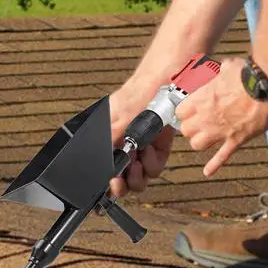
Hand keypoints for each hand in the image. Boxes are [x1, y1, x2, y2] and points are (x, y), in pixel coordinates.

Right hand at [108, 81, 174, 197]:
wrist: (168, 81)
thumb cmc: (141, 90)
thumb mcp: (121, 114)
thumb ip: (110, 136)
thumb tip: (99, 157)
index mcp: (109, 136)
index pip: (103, 166)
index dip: (104, 181)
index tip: (106, 187)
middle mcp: (124, 144)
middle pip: (120, 177)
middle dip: (121, 182)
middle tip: (119, 182)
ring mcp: (141, 146)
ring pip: (138, 176)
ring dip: (138, 172)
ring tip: (137, 161)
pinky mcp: (158, 147)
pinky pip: (154, 166)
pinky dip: (153, 162)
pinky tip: (150, 150)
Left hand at [175, 56, 267, 176]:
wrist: (266, 88)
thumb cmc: (247, 75)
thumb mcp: (228, 66)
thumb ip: (222, 71)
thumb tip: (226, 68)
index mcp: (201, 98)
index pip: (179, 111)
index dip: (183, 110)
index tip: (188, 108)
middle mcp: (206, 117)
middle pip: (186, 130)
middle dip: (189, 127)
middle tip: (197, 122)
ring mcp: (220, 130)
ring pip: (198, 145)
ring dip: (200, 141)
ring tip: (205, 137)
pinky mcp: (236, 140)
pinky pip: (222, 156)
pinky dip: (214, 165)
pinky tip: (207, 172)